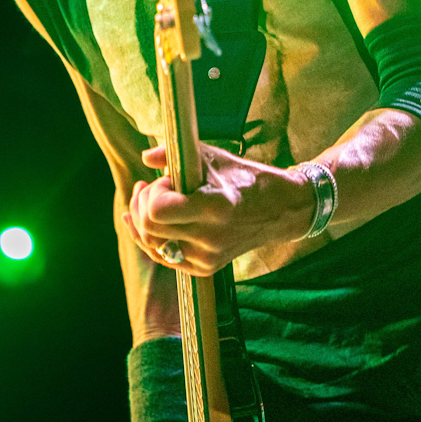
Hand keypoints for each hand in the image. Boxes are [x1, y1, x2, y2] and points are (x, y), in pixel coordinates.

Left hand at [124, 144, 312, 273]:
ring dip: (140, 222)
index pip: (158, 211)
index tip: (166, 180)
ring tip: (144, 199)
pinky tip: (142, 222)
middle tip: (149, 186)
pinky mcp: (205, 268)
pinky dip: (150, 239)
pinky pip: (164, 257)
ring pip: (152, 246)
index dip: (152, 193)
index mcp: (215, 207)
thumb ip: (175, 154)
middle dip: (141, 204)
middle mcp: (210, 238)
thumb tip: (145, 158)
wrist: (280, 210)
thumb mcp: (214, 158)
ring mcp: (207, 257)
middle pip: (150, 228)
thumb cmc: (245, 177)